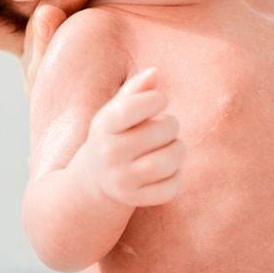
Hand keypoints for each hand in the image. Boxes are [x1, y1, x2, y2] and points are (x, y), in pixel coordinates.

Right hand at [81, 67, 183, 206]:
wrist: (95, 180)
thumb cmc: (114, 135)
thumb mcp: (116, 111)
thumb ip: (135, 90)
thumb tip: (155, 72)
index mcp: (103, 126)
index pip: (130, 108)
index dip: (154, 99)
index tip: (159, 100)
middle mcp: (109, 154)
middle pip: (160, 132)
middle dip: (171, 125)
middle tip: (167, 127)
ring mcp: (121, 180)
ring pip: (167, 162)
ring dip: (178, 150)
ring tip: (172, 146)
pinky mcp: (135, 199)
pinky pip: (170, 188)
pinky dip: (176, 176)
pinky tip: (168, 169)